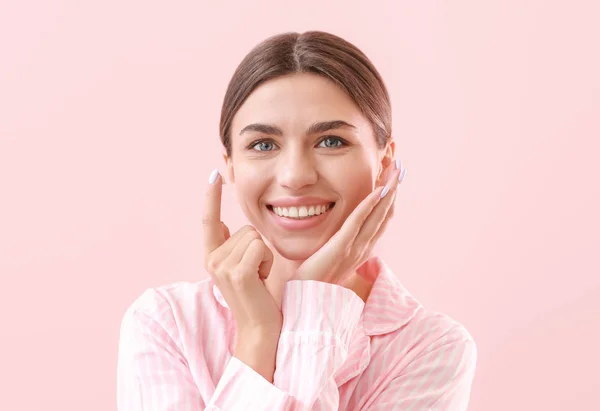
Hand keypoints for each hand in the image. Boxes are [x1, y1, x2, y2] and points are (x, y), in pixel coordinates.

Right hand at [203, 170, 282, 337]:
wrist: (260, 327)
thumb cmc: (257, 296)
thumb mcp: (241, 267)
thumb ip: (230, 246)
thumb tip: (225, 226)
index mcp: (212, 257)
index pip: (208, 220)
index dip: (211, 196)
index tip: (214, 174)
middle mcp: (212, 260)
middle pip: (246, 228)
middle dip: (260, 247)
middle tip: (258, 273)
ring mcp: (222, 266)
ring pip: (254, 237)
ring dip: (266, 255)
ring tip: (260, 277)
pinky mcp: (237, 272)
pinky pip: (260, 247)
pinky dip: (268, 262)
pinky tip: (262, 280)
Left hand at [295, 162, 403, 297]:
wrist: (306, 303)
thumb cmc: (313, 283)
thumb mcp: (330, 261)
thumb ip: (338, 248)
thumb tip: (340, 238)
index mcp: (361, 251)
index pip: (380, 221)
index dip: (388, 200)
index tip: (392, 180)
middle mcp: (363, 249)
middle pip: (384, 214)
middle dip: (393, 190)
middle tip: (400, 167)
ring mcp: (354, 249)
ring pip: (377, 216)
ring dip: (388, 192)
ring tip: (395, 171)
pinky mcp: (341, 248)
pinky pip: (358, 222)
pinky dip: (369, 205)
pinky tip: (378, 190)